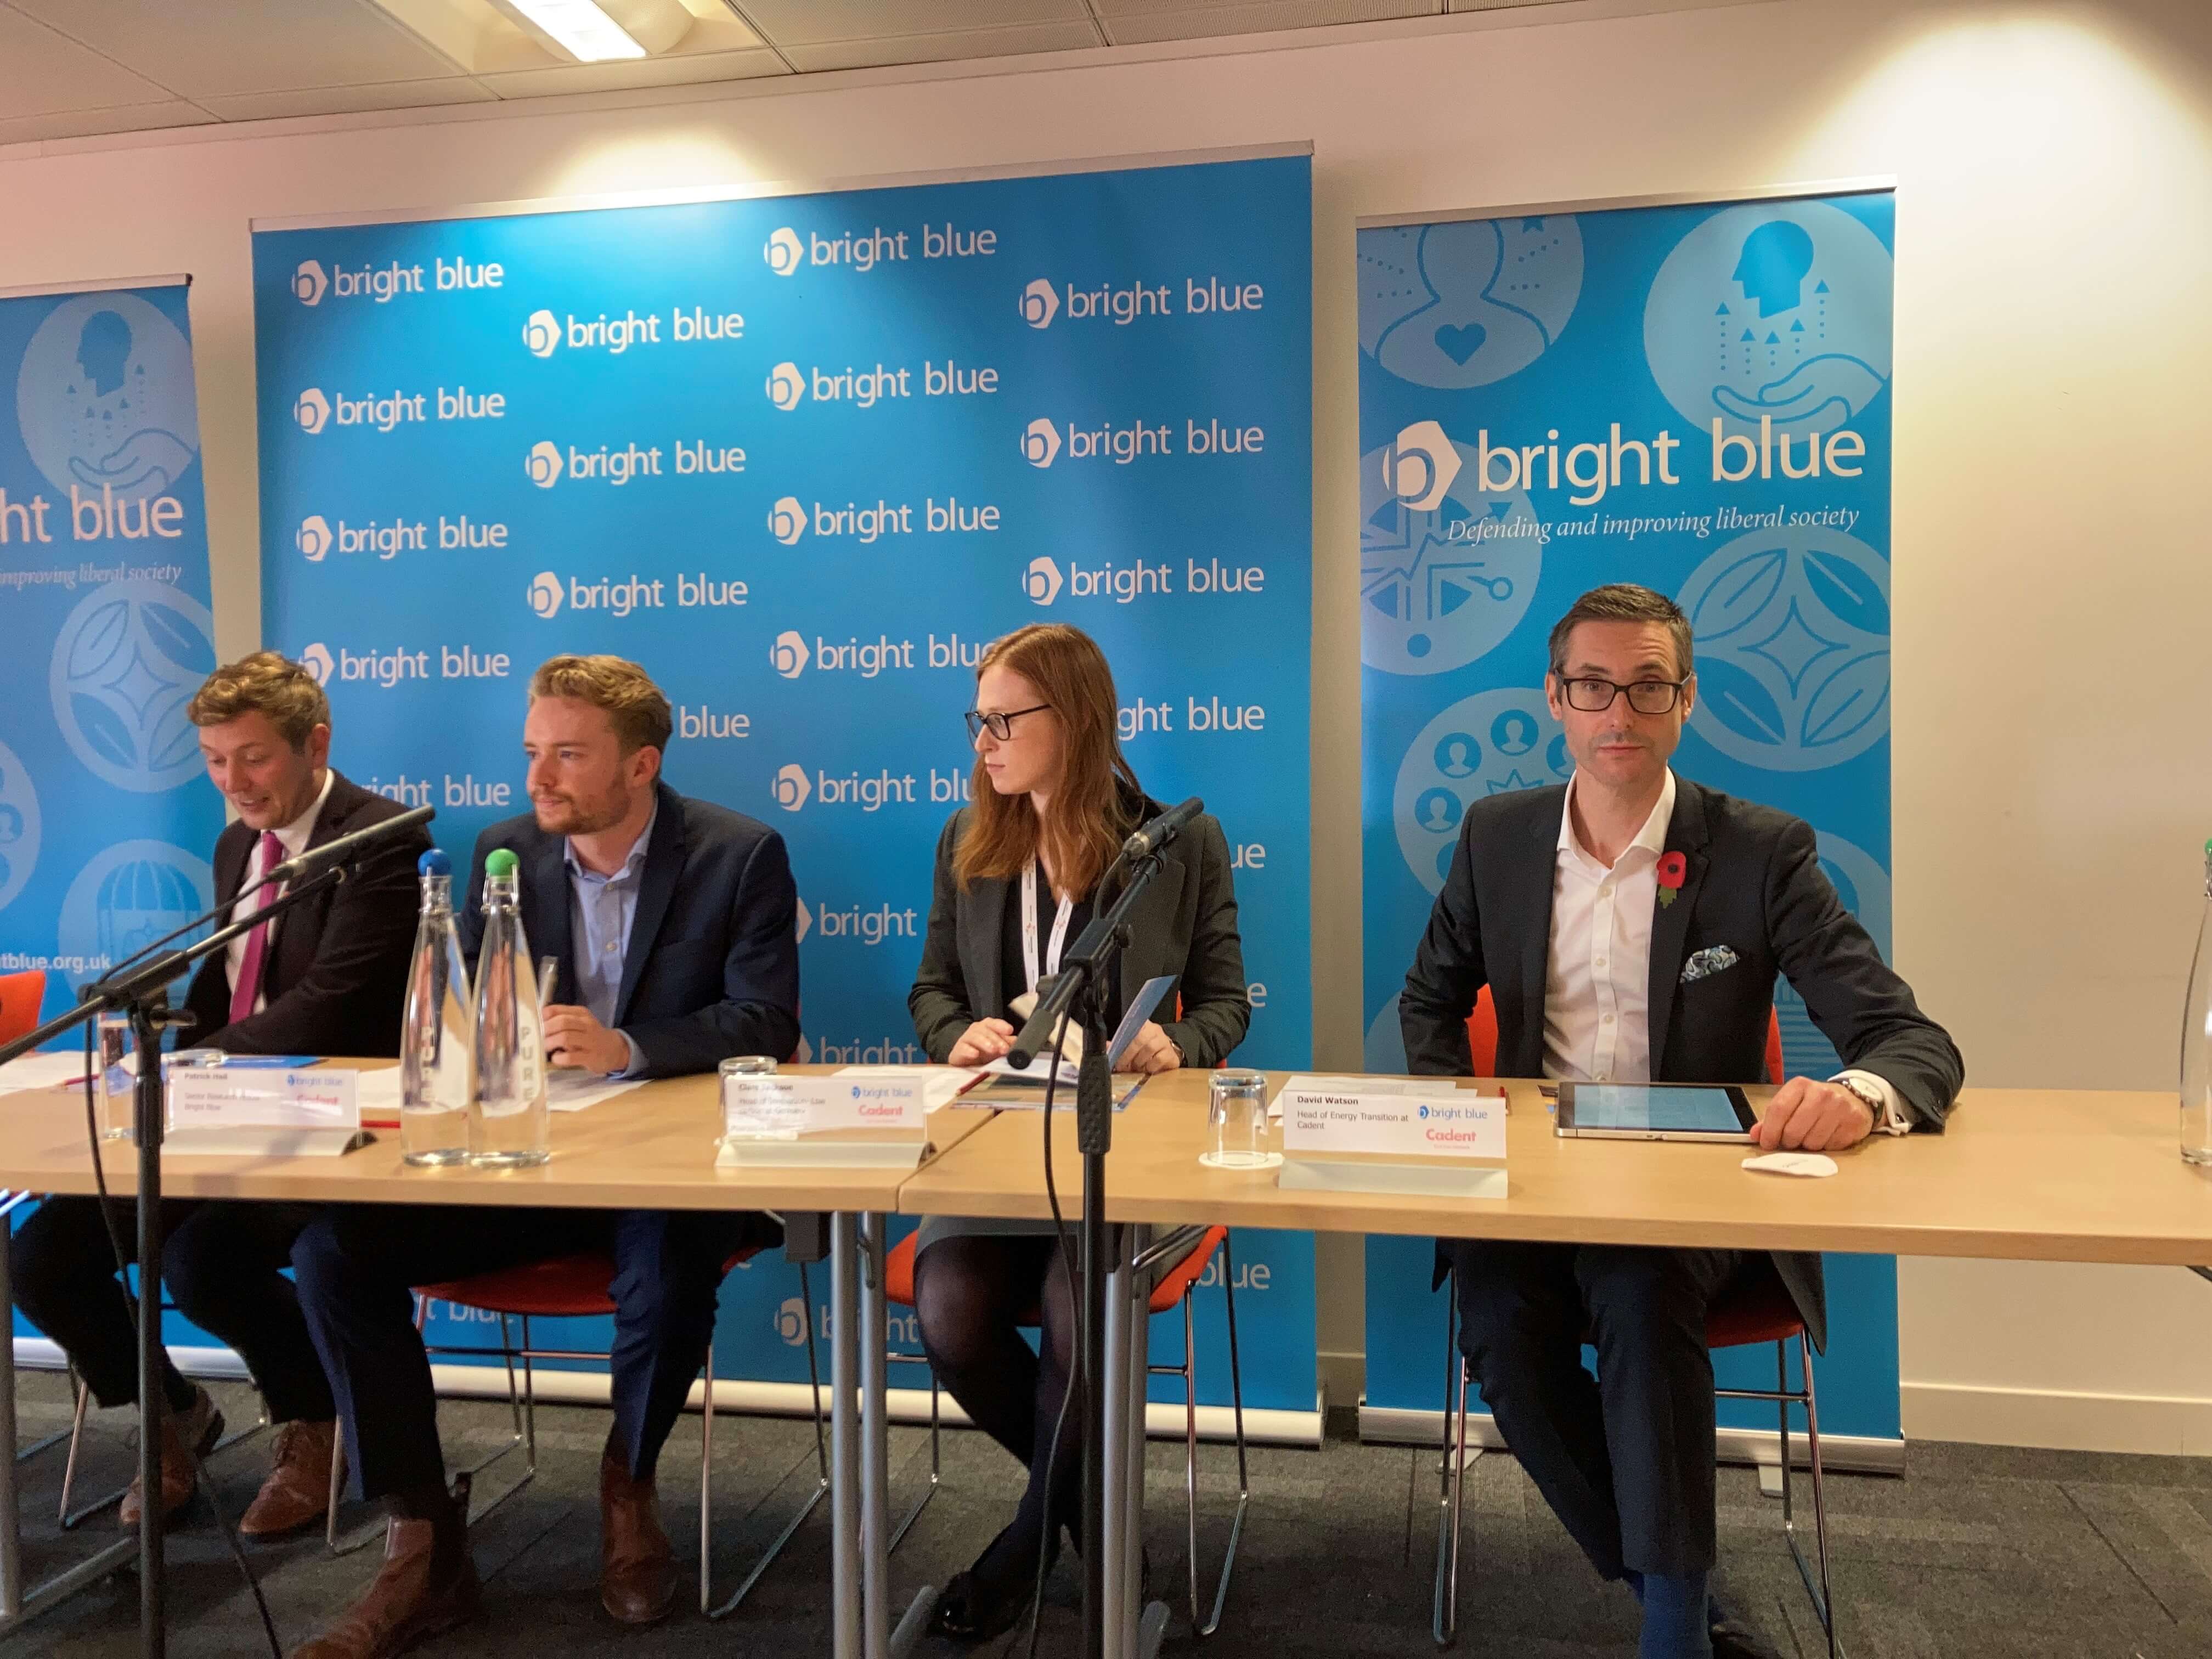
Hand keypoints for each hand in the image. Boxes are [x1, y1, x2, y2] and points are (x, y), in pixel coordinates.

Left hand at [541, 1004, 630, 1075]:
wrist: (615, 1050)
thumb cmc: (590, 1036)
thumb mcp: (579, 1023)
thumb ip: (561, 1020)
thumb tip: (536, 1023)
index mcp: (580, 1013)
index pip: (556, 1010)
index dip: (542, 1018)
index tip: (534, 1025)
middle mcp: (586, 1024)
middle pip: (561, 1022)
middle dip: (545, 1030)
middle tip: (537, 1039)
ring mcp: (590, 1041)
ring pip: (565, 1037)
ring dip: (550, 1043)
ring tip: (545, 1048)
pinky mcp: (591, 1057)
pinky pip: (570, 1057)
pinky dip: (559, 1058)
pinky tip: (557, 1058)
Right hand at [947, 1019, 1015, 1066]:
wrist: (964, 1060)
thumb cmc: (982, 1051)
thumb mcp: (997, 1048)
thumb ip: (1006, 1043)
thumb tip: (1016, 1040)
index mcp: (987, 1027)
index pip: (995, 1023)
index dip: (1002, 1026)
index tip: (1009, 1030)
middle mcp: (976, 1030)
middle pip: (986, 1030)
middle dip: (997, 1039)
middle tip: (1004, 1048)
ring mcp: (966, 1039)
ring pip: (975, 1037)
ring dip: (985, 1043)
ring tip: (992, 1049)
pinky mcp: (958, 1050)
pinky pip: (962, 1048)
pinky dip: (969, 1051)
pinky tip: (975, 1054)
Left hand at [1115, 1022, 1179, 1075]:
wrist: (1166, 1054)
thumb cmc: (1145, 1050)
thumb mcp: (1131, 1045)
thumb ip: (1119, 1045)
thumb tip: (1107, 1047)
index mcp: (1142, 1025)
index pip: (1131, 1028)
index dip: (1122, 1043)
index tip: (1115, 1055)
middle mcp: (1154, 1030)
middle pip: (1140, 1038)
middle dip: (1129, 1054)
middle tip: (1123, 1065)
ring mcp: (1164, 1041)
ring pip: (1150, 1048)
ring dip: (1140, 1061)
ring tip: (1136, 1067)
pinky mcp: (1171, 1053)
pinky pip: (1159, 1059)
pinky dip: (1151, 1066)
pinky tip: (1148, 1069)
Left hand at [1754, 1077, 1874, 1151]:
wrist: (1854, 1097)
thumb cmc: (1817, 1102)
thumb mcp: (1794, 1102)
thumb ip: (1773, 1117)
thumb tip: (1756, 1134)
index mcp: (1800, 1085)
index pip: (1778, 1109)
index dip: (1769, 1131)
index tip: (1766, 1143)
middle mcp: (1821, 1094)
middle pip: (1793, 1130)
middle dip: (1788, 1142)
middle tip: (1790, 1141)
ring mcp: (1840, 1108)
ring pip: (1812, 1142)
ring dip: (1807, 1146)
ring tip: (1811, 1136)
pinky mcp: (1854, 1122)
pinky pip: (1831, 1147)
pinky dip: (1826, 1147)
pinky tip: (1827, 1136)